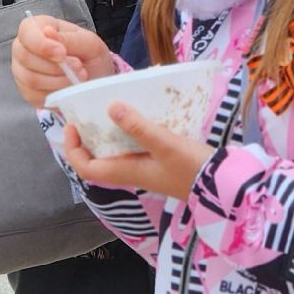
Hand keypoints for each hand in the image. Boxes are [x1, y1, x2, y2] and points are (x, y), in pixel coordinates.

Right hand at [12, 14, 115, 108]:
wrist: (95, 79)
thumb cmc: (89, 55)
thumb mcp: (88, 42)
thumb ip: (68, 38)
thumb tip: (48, 33)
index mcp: (37, 27)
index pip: (27, 32)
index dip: (42, 45)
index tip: (62, 54)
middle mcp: (23, 48)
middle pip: (25, 58)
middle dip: (55, 66)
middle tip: (78, 67)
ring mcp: (22, 71)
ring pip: (30, 79)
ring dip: (58, 81)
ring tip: (78, 77)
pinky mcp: (27, 92)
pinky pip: (35, 96)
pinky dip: (55, 94)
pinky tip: (69, 89)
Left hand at [60, 103, 215, 200]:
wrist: (222, 186)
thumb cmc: (192, 167)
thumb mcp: (165, 143)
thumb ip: (138, 127)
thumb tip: (111, 108)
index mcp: (126, 172)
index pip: (86, 168)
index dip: (73, 149)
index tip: (71, 126)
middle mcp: (131, 173)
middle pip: (97, 161)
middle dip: (86, 140)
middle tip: (86, 115)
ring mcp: (144, 170)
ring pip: (114, 155)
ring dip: (105, 137)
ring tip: (107, 112)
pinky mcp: (157, 164)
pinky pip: (131, 151)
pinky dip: (125, 136)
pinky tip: (136, 119)